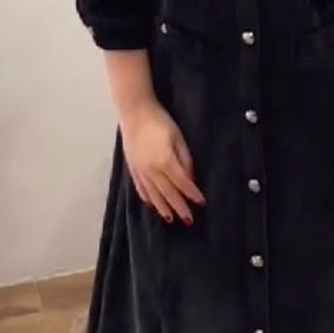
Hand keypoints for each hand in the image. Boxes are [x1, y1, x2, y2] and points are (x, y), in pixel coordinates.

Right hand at [120, 100, 205, 224]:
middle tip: (188, 220)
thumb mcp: (178, 138)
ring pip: (153, 195)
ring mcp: (140, 170)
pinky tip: (152, 205)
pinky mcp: (132, 167)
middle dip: (179, 207)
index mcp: (165, 162)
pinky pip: (140, 188)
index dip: (192, 194)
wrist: (134, 112)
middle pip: (168, 193)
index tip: (201, 203)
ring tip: (170, 219)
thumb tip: (191, 178)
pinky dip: (147, 198)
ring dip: (163, 208)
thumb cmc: (160, 121)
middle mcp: (151, 170)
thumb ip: (185, 159)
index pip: (182, 183)